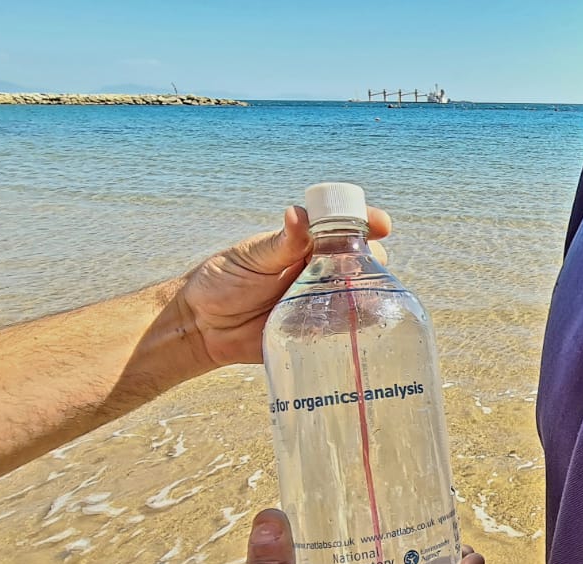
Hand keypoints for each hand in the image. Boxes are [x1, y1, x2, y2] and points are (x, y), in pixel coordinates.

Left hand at [177, 206, 392, 367]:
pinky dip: (357, 327)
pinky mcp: (317, 331)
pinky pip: (346, 328)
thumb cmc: (221, 282)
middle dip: (373, 262)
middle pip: (363, 260)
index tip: (381, 225)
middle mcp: (320, 269)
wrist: (202, 327)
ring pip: (361, 294)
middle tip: (361, 270)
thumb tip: (298, 214)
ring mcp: (321, 300)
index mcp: (306, 244)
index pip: (345, 227)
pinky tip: (358, 328)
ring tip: (366, 301)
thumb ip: (280, 242)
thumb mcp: (250, 257)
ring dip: (370, 296)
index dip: (367, 222)